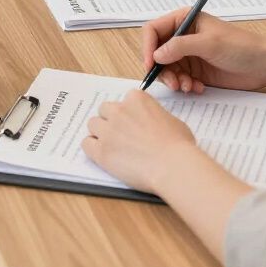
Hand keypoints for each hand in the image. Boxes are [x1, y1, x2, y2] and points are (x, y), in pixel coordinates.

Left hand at [82, 89, 196, 194]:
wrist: (173, 166)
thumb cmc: (179, 146)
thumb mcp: (172, 121)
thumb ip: (155, 116)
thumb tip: (152, 124)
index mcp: (136, 99)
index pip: (124, 101)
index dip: (128, 114)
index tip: (133, 124)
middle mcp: (119, 110)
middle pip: (104, 110)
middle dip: (111, 121)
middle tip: (121, 136)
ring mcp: (108, 130)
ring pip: (93, 124)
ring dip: (100, 133)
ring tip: (112, 146)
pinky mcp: (101, 150)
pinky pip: (86, 143)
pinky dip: (92, 148)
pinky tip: (103, 155)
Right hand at [141, 9, 265, 92]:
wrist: (264, 64)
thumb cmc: (240, 46)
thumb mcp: (208, 43)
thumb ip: (179, 47)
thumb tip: (156, 55)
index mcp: (183, 20)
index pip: (153, 30)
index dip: (148, 47)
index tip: (150, 65)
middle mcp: (182, 36)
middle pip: (157, 52)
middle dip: (162, 69)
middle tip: (173, 83)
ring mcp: (188, 54)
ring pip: (166, 68)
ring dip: (174, 80)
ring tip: (188, 87)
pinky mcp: (195, 70)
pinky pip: (179, 79)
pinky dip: (184, 85)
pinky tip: (197, 88)